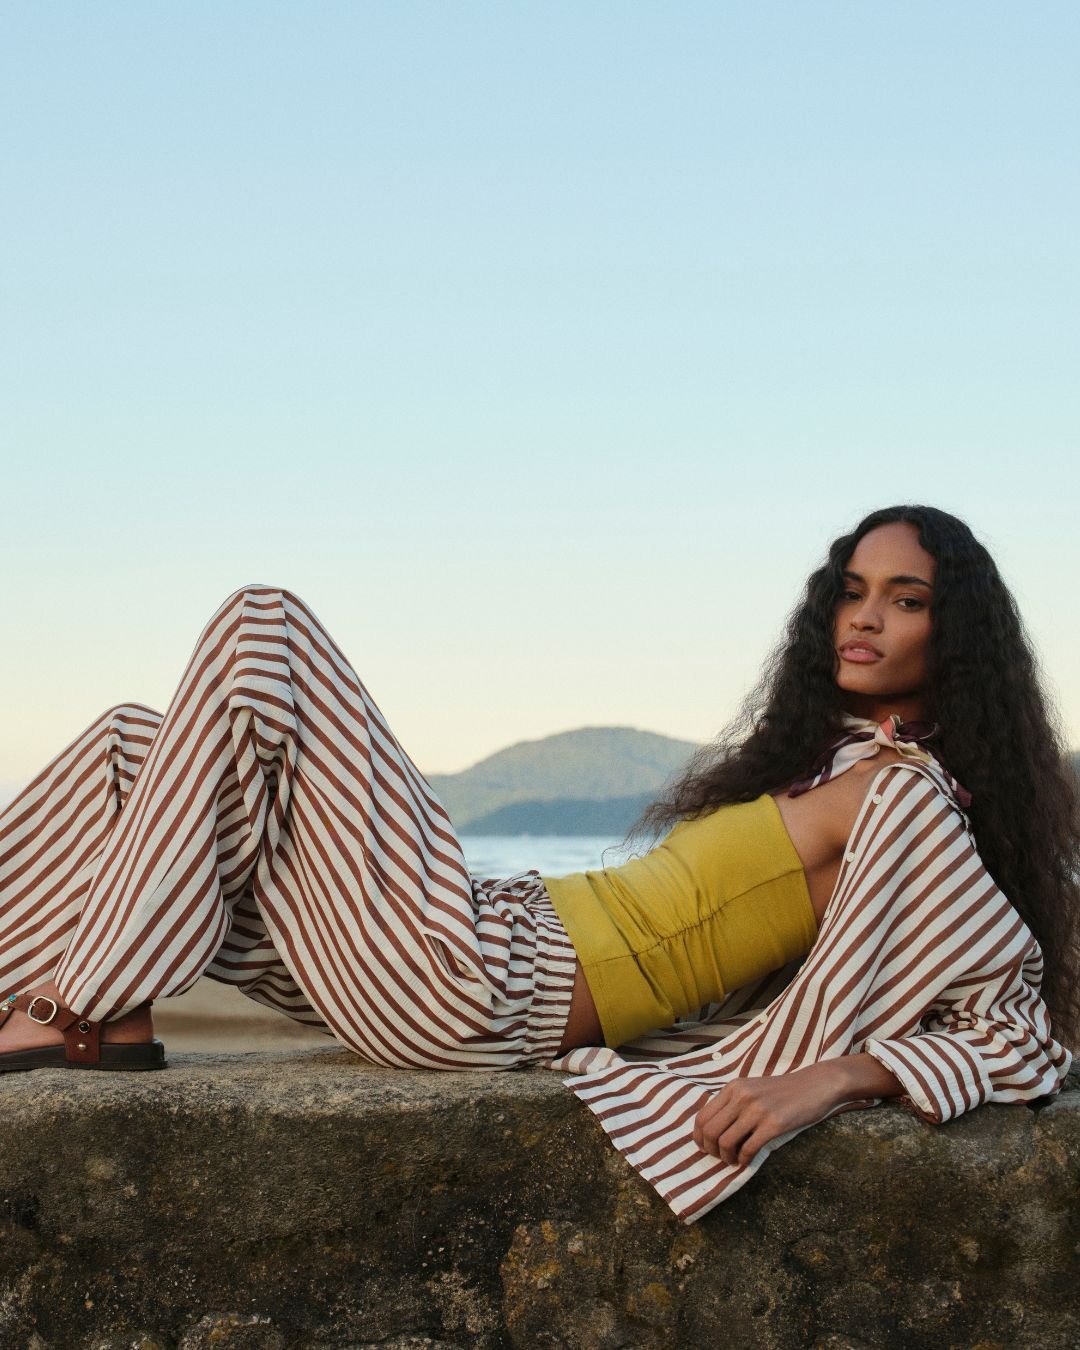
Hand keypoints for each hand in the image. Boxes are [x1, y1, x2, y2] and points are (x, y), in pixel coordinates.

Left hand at [692, 1055, 901, 1166]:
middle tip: (721, 1158)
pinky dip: (743, 1160)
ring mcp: (757, 1110)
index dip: (699, 1138)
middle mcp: (741, 1096)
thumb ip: (733, 1103)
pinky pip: (748, 1148)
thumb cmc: (783, 1091)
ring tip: (734, 1161)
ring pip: (725, 1142)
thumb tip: (713, 1130)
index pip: (702, 1116)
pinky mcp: (774, 1124)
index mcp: (733, 1088)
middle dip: (711, 1151)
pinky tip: (747, 1161)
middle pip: (710, 1131)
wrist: (815, 1085)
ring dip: (726, 1158)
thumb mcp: (752, 1089)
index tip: (705, 1148)